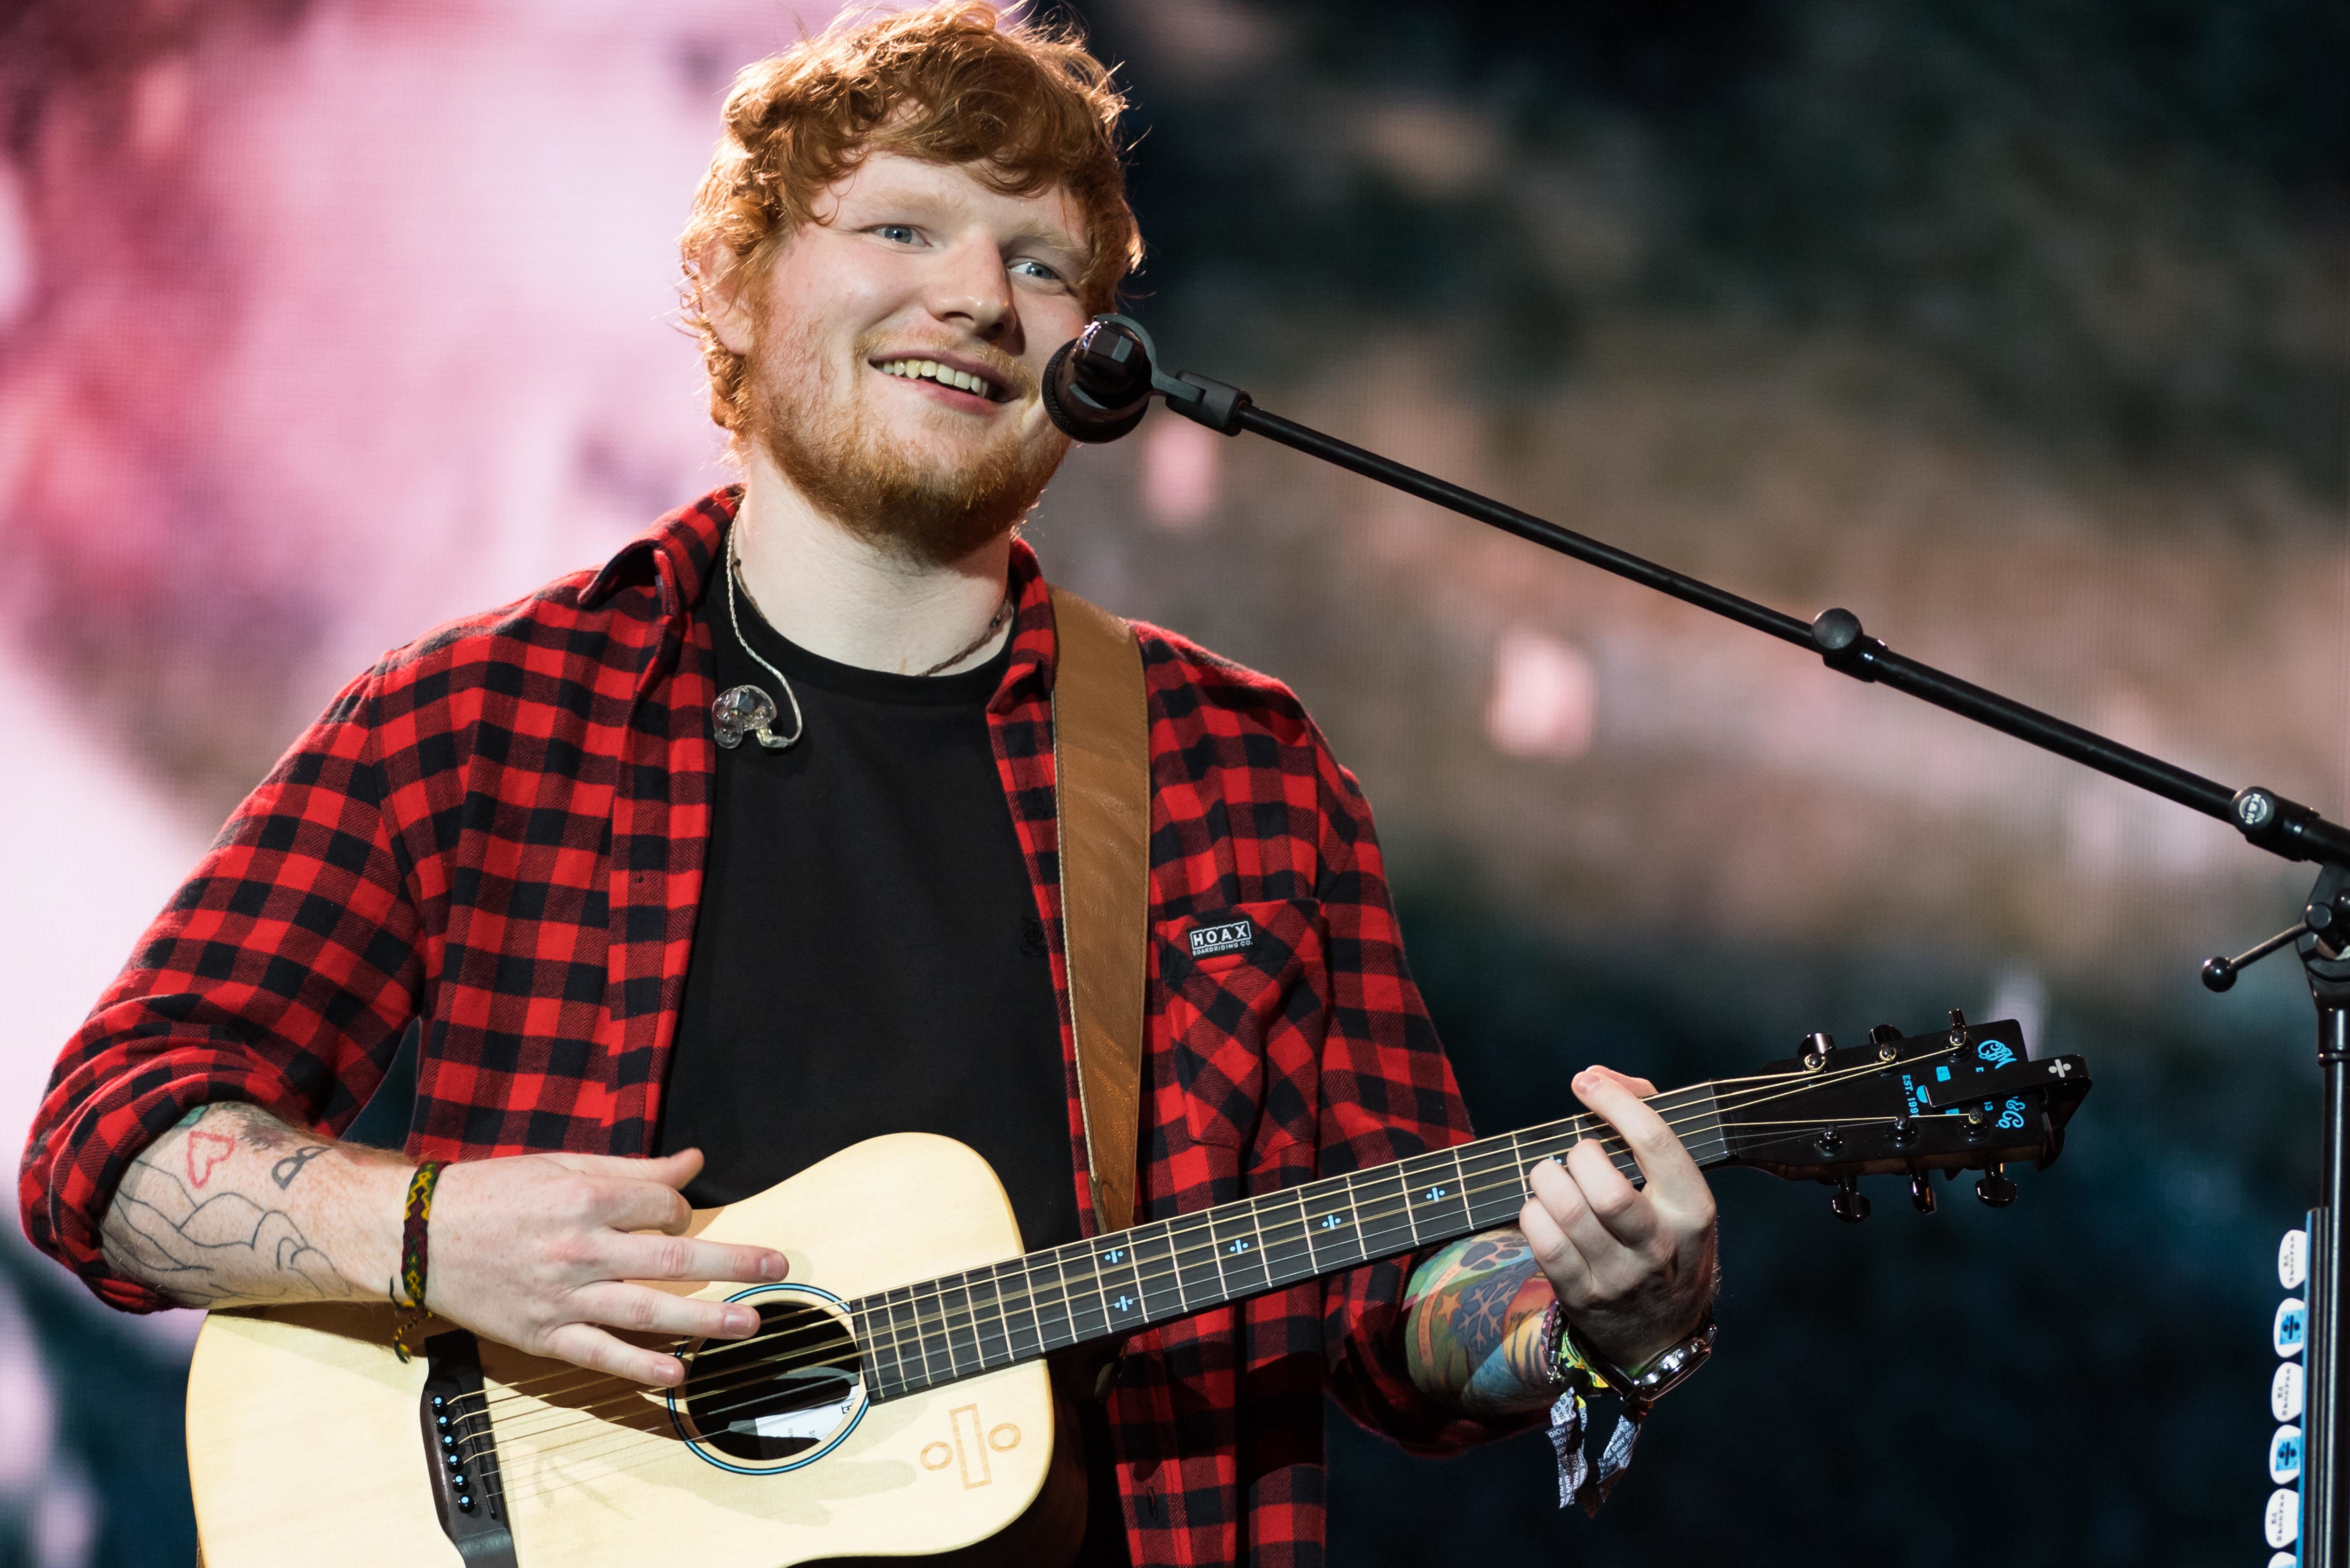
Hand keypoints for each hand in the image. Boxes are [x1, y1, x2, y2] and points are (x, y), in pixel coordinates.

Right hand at [425, 1147, 788, 1386]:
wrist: (417, 1235)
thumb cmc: (494, 1194)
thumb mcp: (564, 1164)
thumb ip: (634, 1169)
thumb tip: (694, 1162)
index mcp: (586, 1198)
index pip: (664, 1208)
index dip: (684, 1211)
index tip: (681, 1217)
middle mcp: (580, 1249)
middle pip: (672, 1257)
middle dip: (732, 1262)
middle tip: (777, 1267)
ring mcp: (562, 1297)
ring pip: (646, 1311)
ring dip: (703, 1320)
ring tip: (748, 1324)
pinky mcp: (542, 1335)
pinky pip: (600, 1355)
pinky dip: (641, 1367)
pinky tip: (677, 1373)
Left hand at [1518, 1065, 1717, 1374]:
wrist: (1663, 1331)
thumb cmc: (1666, 1234)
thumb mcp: (1678, 1185)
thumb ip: (1645, 1116)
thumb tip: (1594, 1076)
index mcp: (1693, 1209)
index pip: (1656, 1143)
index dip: (1615, 1103)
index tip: (1586, 1084)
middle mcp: (1659, 1245)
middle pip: (1606, 1188)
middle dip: (1579, 1155)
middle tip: (1578, 1154)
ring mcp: (1620, 1276)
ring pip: (1567, 1212)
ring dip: (1547, 1179)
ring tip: (1553, 1177)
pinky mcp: (1582, 1296)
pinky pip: (1543, 1242)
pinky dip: (1532, 1213)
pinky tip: (1543, 1210)